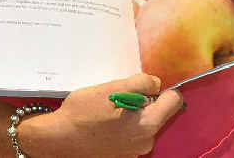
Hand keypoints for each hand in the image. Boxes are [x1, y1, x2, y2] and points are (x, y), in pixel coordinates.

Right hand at [18, 74, 183, 156]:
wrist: (58, 139)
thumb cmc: (83, 113)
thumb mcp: (113, 88)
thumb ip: (141, 83)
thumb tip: (156, 83)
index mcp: (148, 124)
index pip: (175, 101)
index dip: (164, 87)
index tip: (148, 84)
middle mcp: (146, 141)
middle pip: (159, 112)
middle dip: (146, 100)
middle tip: (122, 94)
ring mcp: (134, 150)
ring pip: (144, 122)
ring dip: (133, 112)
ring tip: (110, 108)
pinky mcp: (123, 154)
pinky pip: (132, 133)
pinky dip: (124, 124)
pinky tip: (106, 120)